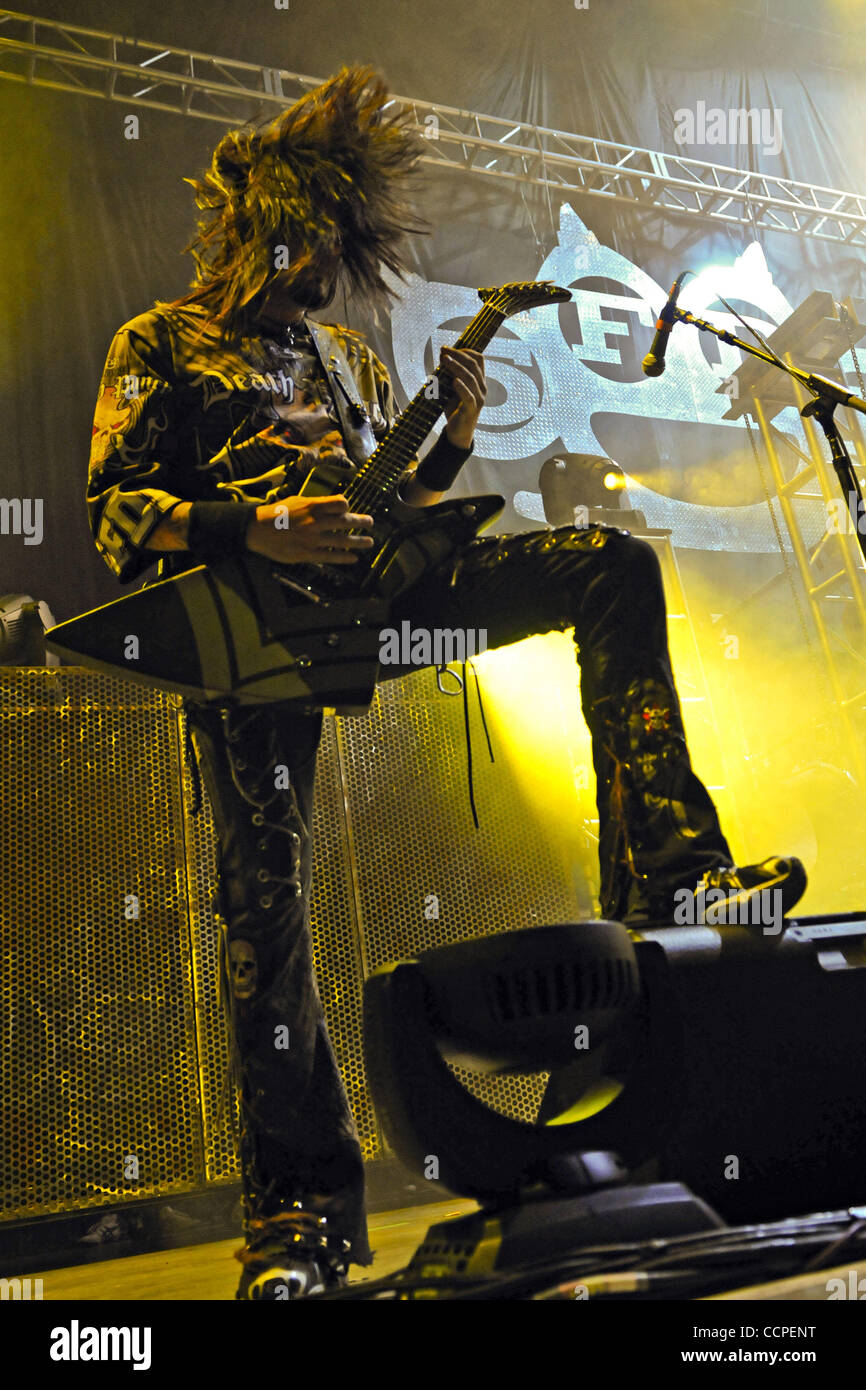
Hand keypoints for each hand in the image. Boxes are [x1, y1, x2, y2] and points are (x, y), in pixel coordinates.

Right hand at [246, 494, 373, 565]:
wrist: (257, 529)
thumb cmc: (277, 514)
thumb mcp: (296, 502)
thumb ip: (315, 505)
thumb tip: (333, 506)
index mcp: (312, 506)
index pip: (340, 503)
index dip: (347, 506)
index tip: (348, 509)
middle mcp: (315, 521)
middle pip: (345, 521)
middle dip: (361, 522)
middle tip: (370, 523)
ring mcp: (312, 538)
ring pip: (342, 540)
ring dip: (358, 541)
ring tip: (369, 542)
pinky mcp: (307, 553)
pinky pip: (330, 556)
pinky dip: (344, 557)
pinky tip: (354, 559)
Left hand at [438, 347, 485, 449]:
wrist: (458, 433)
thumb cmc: (455, 409)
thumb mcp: (451, 389)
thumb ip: (449, 375)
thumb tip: (441, 358)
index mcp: (479, 381)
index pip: (479, 359)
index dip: (465, 351)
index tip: (448, 348)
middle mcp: (482, 388)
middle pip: (474, 366)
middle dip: (458, 356)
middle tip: (443, 351)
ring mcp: (479, 399)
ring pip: (471, 379)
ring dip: (457, 367)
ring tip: (445, 360)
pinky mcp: (472, 410)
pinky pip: (469, 397)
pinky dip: (462, 388)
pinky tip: (454, 381)